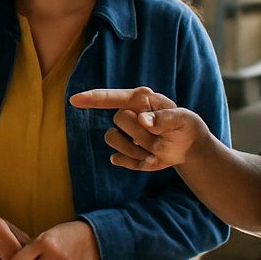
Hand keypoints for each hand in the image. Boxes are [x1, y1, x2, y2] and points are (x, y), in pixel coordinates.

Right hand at [70, 86, 204, 170]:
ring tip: (155, 151)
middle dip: (140, 133)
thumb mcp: (183, 119)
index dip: (92, 98)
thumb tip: (142, 119)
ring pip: (112, 139)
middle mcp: (128, 113)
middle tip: (161, 139)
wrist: (186, 147)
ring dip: (135, 149)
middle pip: (118, 120)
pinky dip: (135, 162)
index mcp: (139, 99)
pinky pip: (118, 158)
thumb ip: (164, 118)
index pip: (111, 97)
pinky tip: (149, 160)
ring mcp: (123, 133)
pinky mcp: (123, 151)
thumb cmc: (184, 126)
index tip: (74, 100)